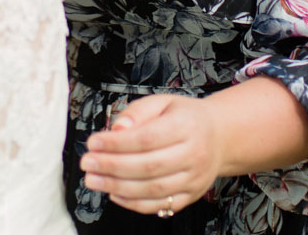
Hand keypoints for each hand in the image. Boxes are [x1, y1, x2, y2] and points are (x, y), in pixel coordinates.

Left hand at [79, 93, 218, 215]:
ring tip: (94, 179)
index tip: (93, 142)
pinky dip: (134, 203)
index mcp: (187, 126)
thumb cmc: (186, 117)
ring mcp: (194, 178)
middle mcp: (194, 154)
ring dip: (118, 187)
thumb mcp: (163, 102)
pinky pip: (160, 205)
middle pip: (148, 166)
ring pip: (153, 189)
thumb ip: (137, 112)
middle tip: (88, 163)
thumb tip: (117, 128)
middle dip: (112, 167)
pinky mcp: (190, 196)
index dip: (116, 143)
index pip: (147, 138)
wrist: (219, 136)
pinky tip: (114, 193)